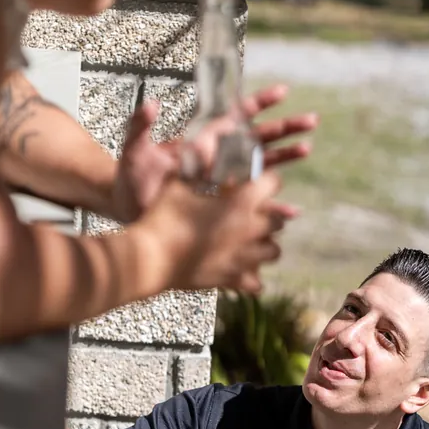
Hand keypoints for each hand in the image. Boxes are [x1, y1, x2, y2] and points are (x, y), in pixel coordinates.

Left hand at [110, 85, 316, 221]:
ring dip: (284, 158)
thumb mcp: (133, 150)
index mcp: (201, 140)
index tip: (282, 91)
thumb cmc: (129, 178)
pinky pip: (251, 204)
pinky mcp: (222, 206)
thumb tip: (150, 103)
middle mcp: (216, 159)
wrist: (127, 210)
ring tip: (307, 149)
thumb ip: (140, 126)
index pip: (234, 117)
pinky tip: (290, 211)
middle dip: (284, 127)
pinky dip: (272, 205)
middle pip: (257, 138)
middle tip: (311, 120)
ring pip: (261, 167)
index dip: (258, 103)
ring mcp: (221, 182)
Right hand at [134, 170, 295, 294]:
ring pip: (273, 251)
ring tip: (250, 242)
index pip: (272, 183)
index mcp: (241, 202)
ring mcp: (244, 257)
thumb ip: (201, 165)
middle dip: (268, 214)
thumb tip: (208, 145)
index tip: (254, 182)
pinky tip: (241, 270)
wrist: (150, 257)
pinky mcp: (232, 279)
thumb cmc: (164, 215)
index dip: (264, 180)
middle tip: (251, 212)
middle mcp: (250, 229)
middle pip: (279, 220)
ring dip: (265, 244)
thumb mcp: (181, 182)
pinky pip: (255, 283)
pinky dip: (252, 277)